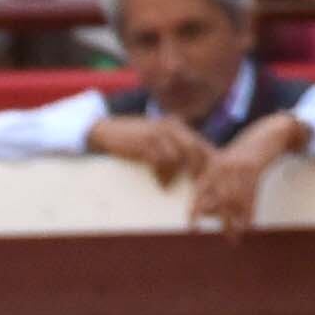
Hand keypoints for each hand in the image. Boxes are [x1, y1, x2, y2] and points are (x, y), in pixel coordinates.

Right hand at [86, 112, 213, 184]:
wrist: (107, 130)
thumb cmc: (133, 139)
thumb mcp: (156, 140)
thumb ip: (172, 148)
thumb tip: (189, 169)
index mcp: (176, 126)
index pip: (199, 143)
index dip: (206, 162)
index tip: (208, 180)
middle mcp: (170, 126)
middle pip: (193, 149)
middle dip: (197, 170)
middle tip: (196, 188)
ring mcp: (157, 133)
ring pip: (178, 157)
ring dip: (177, 176)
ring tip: (173, 189)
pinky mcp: (144, 142)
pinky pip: (160, 161)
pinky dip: (162, 176)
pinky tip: (161, 185)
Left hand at [187, 115, 302, 234]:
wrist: (265, 136)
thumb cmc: (241, 156)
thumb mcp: (223, 164)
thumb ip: (212, 184)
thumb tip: (204, 212)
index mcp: (212, 168)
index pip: (199, 194)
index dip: (195, 212)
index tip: (193, 230)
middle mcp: (223, 169)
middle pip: (218, 201)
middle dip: (221, 221)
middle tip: (226, 237)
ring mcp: (239, 170)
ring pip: (234, 203)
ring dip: (235, 223)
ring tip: (234, 238)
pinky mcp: (254, 171)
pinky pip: (250, 198)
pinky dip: (249, 214)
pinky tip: (248, 227)